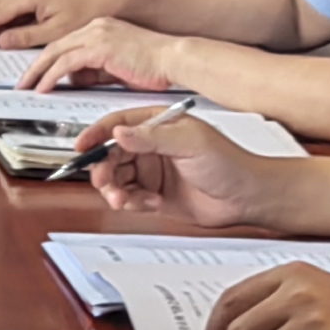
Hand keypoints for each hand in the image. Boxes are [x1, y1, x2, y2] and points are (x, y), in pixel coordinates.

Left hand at [18, 18, 190, 95]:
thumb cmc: (154, 65)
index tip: (35, 74)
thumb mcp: (116, 67)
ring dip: (38, 71)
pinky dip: (52, 76)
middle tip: (22, 82)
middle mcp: (95, 27)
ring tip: (27, 87)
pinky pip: (66, 63)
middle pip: (54, 46)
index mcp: (100, 28)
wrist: (174, 58)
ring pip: (55, 52)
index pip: (65, 43)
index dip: (46, 60)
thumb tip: (76, 80)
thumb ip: (95, 70)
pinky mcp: (100, 47)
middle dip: (35, 66)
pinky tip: (44, 87)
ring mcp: (97, 35)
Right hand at [85, 111, 277, 228]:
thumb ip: (151, 138)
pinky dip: (131, 202)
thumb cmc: (230, 162)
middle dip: (104, 170)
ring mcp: (151, 171)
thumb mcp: (190, 143)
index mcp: (157, 125)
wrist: (247, 197)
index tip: (82, 147)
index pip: (117, 126)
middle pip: (111, 155)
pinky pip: (128, 198)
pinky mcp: (153, 194)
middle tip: (106, 183)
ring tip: (123, 199)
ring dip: (115, 190)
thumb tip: (120, 133)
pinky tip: (148, 203)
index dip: (96, 136)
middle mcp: (151, 147)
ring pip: (116, 178)